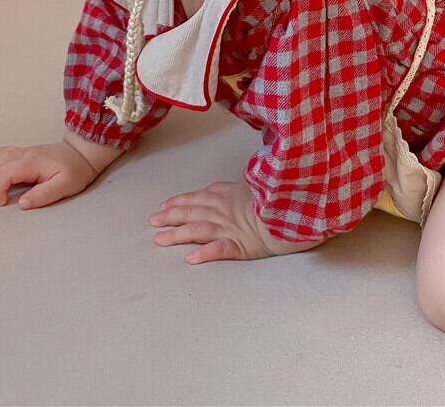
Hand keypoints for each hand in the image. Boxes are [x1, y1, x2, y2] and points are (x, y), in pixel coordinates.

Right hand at [0, 142, 100, 208]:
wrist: (83, 154)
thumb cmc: (76, 170)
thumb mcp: (65, 186)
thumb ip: (43, 195)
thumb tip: (22, 204)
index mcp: (33, 162)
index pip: (5, 172)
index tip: (2, 203)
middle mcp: (24, 154)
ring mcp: (22, 152)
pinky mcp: (21, 154)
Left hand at [149, 179, 325, 262]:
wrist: (292, 209)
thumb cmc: (272, 198)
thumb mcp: (249, 186)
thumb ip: (230, 189)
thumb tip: (215, 189)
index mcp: (226, 196)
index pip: (196, 198)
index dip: (177, 202)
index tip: (162, 207)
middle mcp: (223, 211)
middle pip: (191, 213)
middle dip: (169, 217)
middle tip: (152, 222)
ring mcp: (230, 228)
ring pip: (198, 230)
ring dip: (177, 235)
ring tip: (159, 240)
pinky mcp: (240, 245)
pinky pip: (220, 249)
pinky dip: (204, 254)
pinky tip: (190, 259)